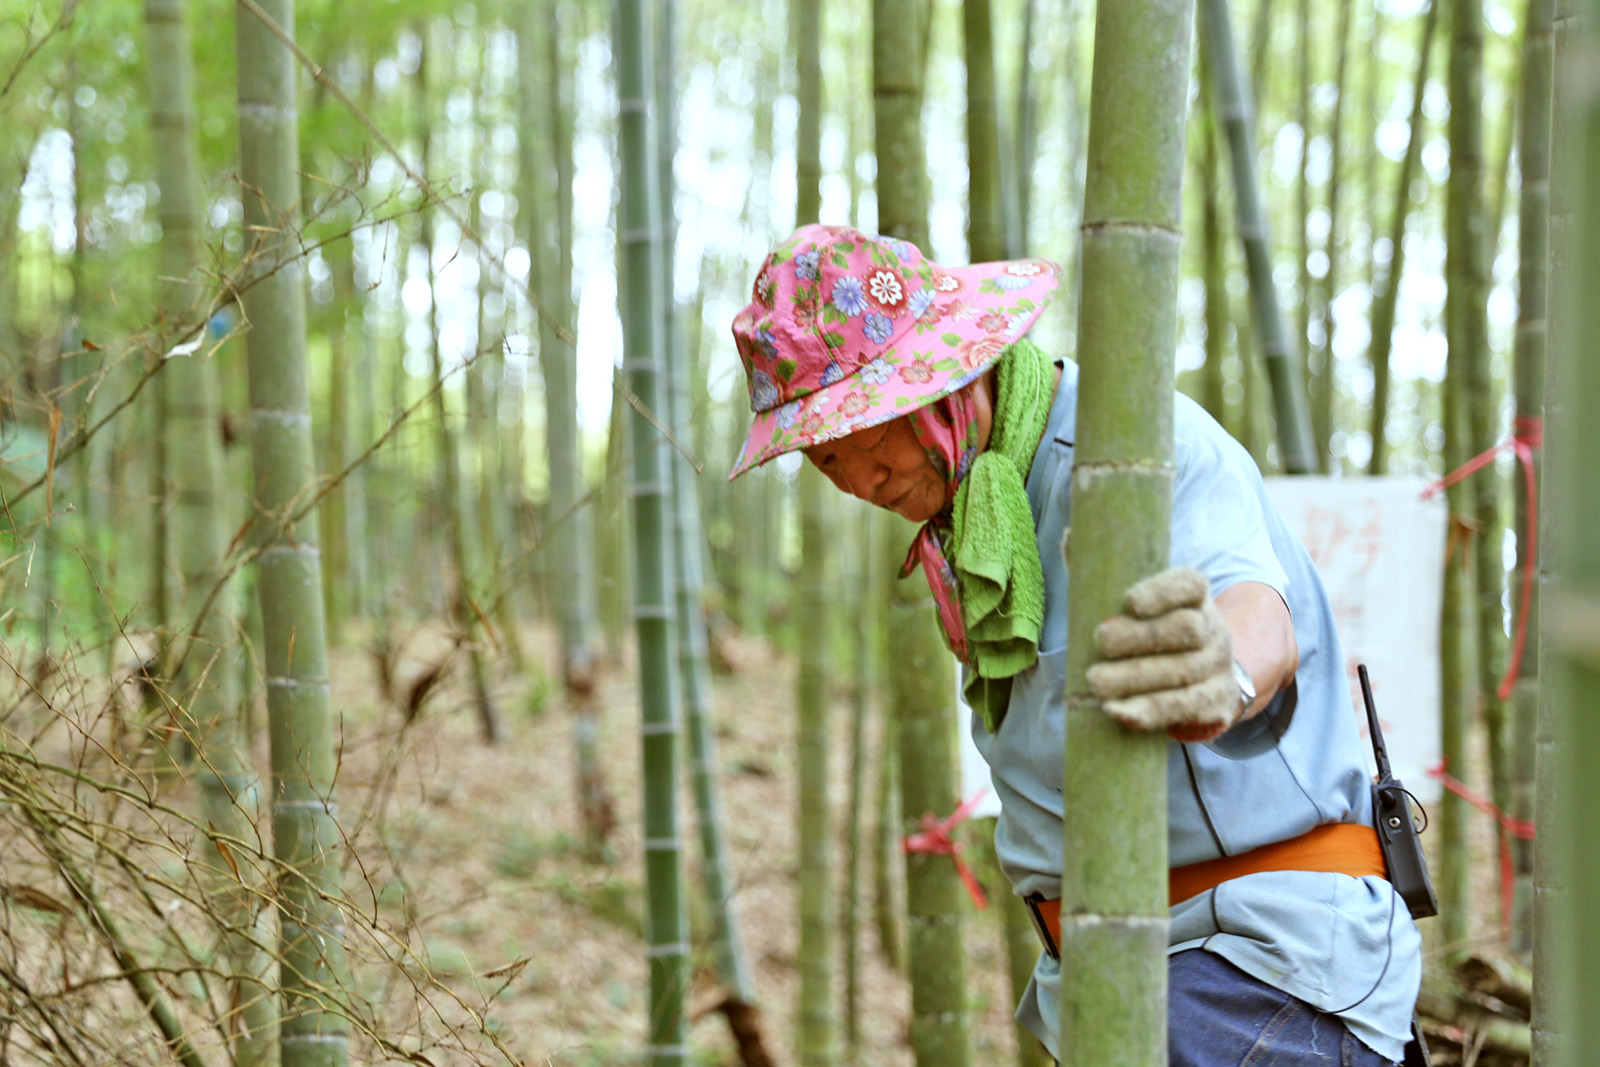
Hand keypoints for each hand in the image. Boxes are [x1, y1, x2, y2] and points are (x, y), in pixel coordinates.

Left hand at [1086, 567, 1241, 742]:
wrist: (1203, 675)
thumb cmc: (1152, 628)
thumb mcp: (1134, 599)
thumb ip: (1104, 571)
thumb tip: (1071, 537)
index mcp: (1195, 594)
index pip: (1188, 585)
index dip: (1162, 591)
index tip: (1129, 601)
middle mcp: (1214, 627)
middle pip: (1187, 629)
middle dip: (1142, 636)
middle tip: (1102, 641)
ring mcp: (1218, 666)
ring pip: (1184, 672)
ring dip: (1137, 679)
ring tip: (1097, 682)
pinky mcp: (1216, 702)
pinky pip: (1184, 708)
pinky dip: (1149, 711)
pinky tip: (1118, 711)